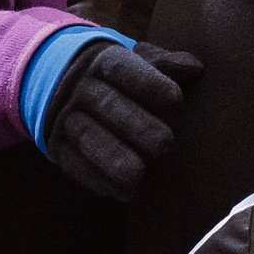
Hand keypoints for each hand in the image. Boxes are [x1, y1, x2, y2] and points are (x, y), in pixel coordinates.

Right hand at [44, 40, 200, 200]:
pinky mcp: (59, 148)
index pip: (122, 68)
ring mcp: (67, 118)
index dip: (148, 83)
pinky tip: (124, 192)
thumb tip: (195, 69)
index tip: (176, 101)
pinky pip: (74, 164)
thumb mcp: (139, 63)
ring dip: (111, 158)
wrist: (66, 89)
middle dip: (136, 125)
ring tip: (137, 175)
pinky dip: (98, 179)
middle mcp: (82, 88)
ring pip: (88, 136)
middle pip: (107, 104)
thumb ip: (166, 64)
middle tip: (165, 144)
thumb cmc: (122, 79)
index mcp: (103, 62)